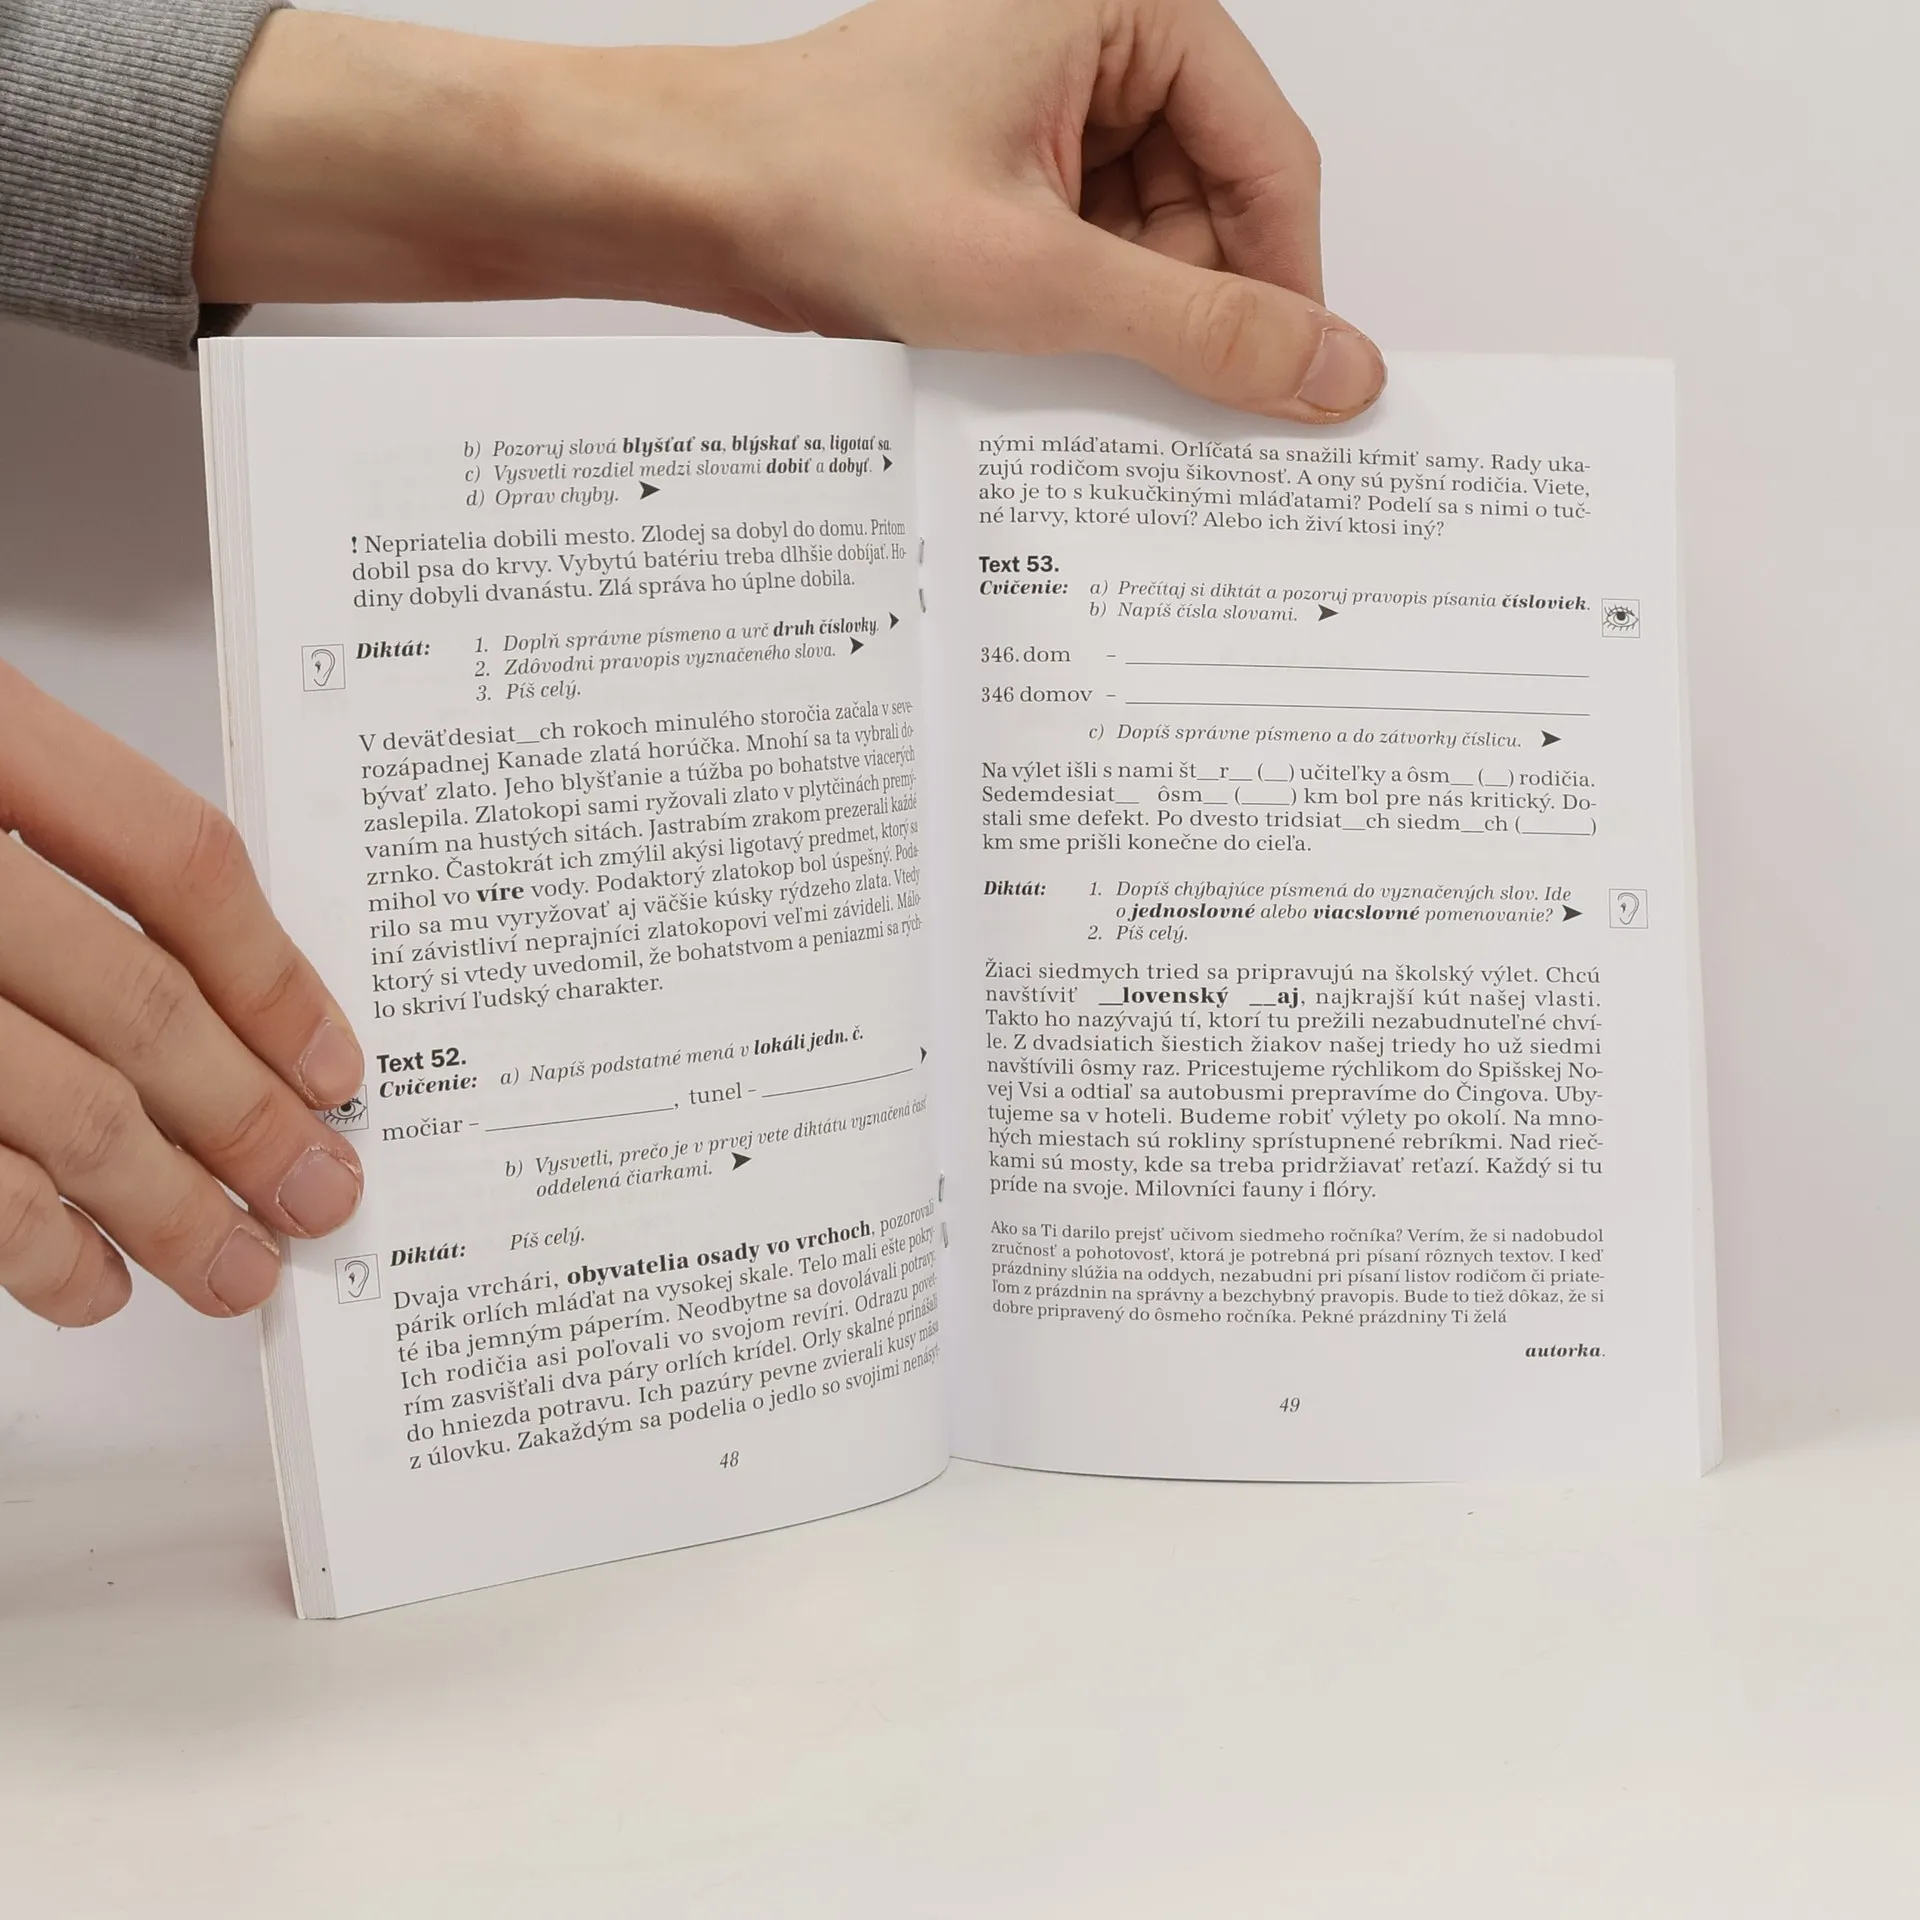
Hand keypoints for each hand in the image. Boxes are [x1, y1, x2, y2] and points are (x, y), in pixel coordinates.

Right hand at [0, 666, 363, 1325]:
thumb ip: (55, 845)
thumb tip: (223, 994)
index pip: (170, 856)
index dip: (271, 971)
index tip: (331, 1060)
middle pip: (135, 1005)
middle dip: (248, 1118)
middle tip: (318, 1189)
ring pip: (57, 1113)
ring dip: (163, 1208)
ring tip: (234, 1265)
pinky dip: (32, 1247)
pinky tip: (84, 1279)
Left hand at [195, 0, 1381, 421]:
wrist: (684, 199)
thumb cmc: (828, 186)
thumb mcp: (1044, 276)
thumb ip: (1204, 330)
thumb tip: (1334, 371)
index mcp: (1129, 8)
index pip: (1272, 157)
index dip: (1287, 282)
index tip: (1294, 388)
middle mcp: (1097, 42)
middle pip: (1217, 202)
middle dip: (1196, 308)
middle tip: (1172, 406)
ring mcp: (1047, 107)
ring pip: (1153, 238)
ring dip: (1131, 321)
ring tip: (1066, 368)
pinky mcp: (1006, 169)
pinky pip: (1091, 250)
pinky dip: (1082, 315)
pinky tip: (1041, 359)